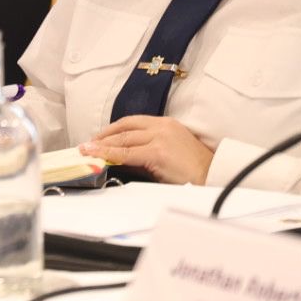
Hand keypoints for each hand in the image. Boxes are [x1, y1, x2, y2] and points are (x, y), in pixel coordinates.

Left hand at [80, 115, 214, 184]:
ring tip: (87, 151)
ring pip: (123, 140)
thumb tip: (120, 157)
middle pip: (124, 129)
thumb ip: (146, 150)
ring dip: (102, 146)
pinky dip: (110, 155)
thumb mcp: (169, 151)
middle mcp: (161, 126)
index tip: (98, 138)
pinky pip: (127, 154)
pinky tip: (99, 157)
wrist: (214, 177)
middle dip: (103, 138)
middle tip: (87, 145)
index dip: (111, 130)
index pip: (131, 122)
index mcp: (165, 123)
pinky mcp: (158, 152)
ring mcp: (159, 137)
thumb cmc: (194, 170)